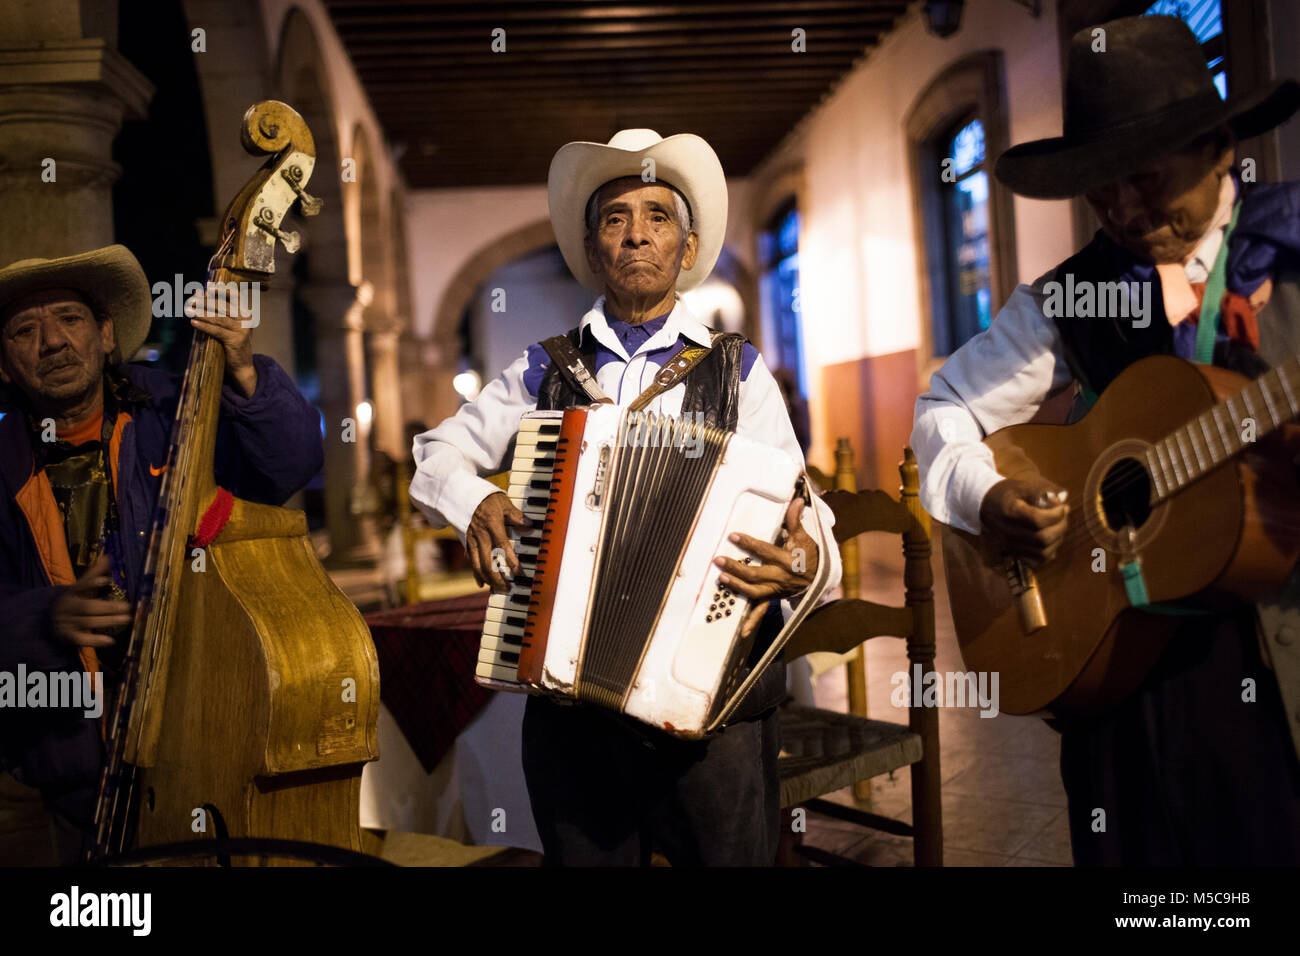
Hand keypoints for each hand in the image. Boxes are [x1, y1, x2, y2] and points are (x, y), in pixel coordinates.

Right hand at [51, 555, 132, 647]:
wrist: (48, 621)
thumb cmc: (72, 601)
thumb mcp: (80, 587)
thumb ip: (93, 574)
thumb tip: (108, 556)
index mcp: (71, 592)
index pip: (81, 586)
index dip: (92, 583)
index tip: (105, 580)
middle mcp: (68, 607)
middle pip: (88, 607)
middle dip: (108, 607)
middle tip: (127, 607)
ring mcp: (68, 622)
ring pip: (88, 622)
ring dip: (109, 621)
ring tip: (127, 619)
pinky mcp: (69, 636)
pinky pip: (82, 639)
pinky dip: (96, 640)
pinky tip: (110, 641)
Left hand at [186, 282, 256, 396]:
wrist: (242, 367)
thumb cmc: (232, 345)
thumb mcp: (230, 328)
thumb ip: (220, 314)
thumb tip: (200, 297)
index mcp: (246, 314)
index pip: (235, 297)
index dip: (222, 290)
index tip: (208, 286)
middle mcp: (246, 320)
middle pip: (224, 306)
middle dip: (206, 301)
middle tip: (192, 300)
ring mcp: (242, 330)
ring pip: (219, 317)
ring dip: (202, 313)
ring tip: (189, 309)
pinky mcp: (236, 340)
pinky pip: (217, 330)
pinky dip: (204, 326)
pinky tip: (193, 322)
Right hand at [466, 492, 531, 591]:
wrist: (463, 494)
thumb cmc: (486, 498)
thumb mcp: (503, 502)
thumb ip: (516, 515)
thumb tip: (530, 524)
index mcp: (492, 525)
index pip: (502, 546)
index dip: (511, 561)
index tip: (519, 573)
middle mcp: (481, 535)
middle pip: (488, 562)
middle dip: (498, 578)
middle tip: (509, 587)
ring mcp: (472, 540)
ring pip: (478, 565)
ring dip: (488, 579)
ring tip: (497, 588)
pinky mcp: (467, 543)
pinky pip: (471, 561)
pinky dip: (476, 573)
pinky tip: (481, 582)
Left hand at [714, 498, 819, 638]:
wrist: (822, 577)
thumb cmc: (810, 554)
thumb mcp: (804, 536)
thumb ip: (796, 520)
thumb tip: (797, 500)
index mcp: (787, 560)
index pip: (764, 551)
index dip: (748, 543)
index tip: (733, 536)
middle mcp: (781, 577)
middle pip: (754, 574)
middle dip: (735, 567)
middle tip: (718, 559)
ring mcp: (777, 590)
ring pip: (754, 592)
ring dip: (736, 586)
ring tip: (721, 577)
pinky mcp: (774, 598)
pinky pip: (762, 611)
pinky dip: (752, 622)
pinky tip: (741, 632)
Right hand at [978, 478, 1068, 564]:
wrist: (986, 505)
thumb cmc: (1007, 494)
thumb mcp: (1021, 486)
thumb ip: (1042, 491)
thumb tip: (1064, 497)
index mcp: (1009, 512)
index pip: (1038, 520)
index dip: (1056, 515)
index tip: (1062, 506)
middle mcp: (1008, 532)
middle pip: (1043, 538)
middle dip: (1060, 526)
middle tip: (1063, 514)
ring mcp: (1010, 545)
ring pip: (1043, 552)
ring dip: (1058, 539)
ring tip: (1059, 524)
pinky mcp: (1015, 552)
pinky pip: (1039, 559)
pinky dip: (1050, 550)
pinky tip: (1052, 536)